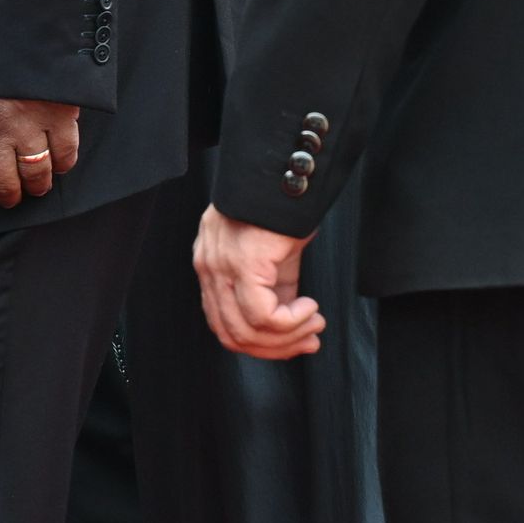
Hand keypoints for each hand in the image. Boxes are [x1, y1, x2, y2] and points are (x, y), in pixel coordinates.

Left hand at [0, 92, 79, 207]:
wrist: (21, 26)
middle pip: (3, 182)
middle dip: (8, 195)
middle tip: (12, 198)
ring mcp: (30, 127)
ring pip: (35, 173)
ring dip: (37, 186)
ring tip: (38, 187)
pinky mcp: (59, 116)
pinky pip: (65, 153)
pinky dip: (64, 164)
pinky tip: (60, 165)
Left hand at [194, 203, 324, 359]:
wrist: (287, 174)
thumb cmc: (281, 209)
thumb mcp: (274, 256)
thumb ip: (274, 288)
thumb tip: (290, 322)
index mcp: (211, 268)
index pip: (223, 325)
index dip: (261, 345)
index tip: (294, 344)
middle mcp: (209, 270)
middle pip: (231, 336)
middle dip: (276, 348)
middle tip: (310, 341)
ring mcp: (221, 267)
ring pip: (246, 331)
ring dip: (288, 337)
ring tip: (314, 324)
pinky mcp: (242, 263)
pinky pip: (262, 315)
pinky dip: (291, 322)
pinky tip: (310, 308)